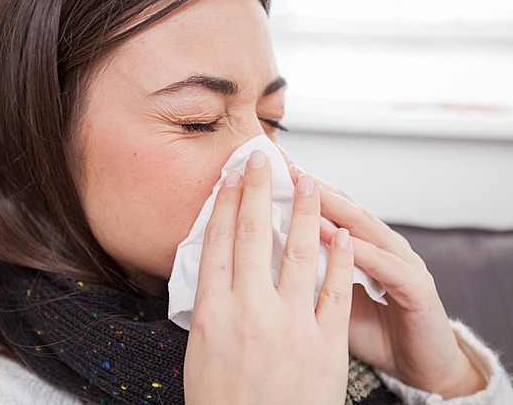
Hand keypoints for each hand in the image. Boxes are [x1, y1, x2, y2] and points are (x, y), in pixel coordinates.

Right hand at [184, 151, 353, 403]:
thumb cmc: (222, 404)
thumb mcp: (199, 352)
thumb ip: (210, 307)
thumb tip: (216, 268)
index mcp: (212, 313)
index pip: (218, 243)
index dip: (225, 204)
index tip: (232, 178)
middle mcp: (249, 312)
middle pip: (252, 237)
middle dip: (258, 192)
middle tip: (262, 161)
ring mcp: (289, 327)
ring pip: (297, 254)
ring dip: (303, 212)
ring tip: (307, 182)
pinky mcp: (324, 346)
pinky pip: (334, 292)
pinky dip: (339, 260)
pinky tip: (341, 234)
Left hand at [278, 150, 486, 398]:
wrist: (421, 370)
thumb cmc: (371, 332)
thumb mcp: (329, 300)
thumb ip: (307, 275)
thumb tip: (263, 258)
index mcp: (362, 248)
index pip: (329, 211)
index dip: (301, 191)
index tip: (272, 172)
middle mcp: (383, 248)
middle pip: (345, 210)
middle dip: (314, 186)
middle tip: (286, 166)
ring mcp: (404, 265)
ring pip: (366, 229)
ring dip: (336, 208)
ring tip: (307, 189)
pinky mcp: (418, 290)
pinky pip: (387, 267)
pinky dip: (363, 252)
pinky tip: (341, 240)